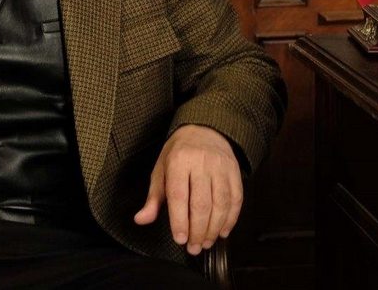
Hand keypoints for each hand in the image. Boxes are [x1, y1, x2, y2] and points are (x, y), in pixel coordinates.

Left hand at [133, 124, 242, 255]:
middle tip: (193, 247)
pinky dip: (231, 219)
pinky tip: (223, 231)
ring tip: (206, 242)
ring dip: (214, 228)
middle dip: (198, 230)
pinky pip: (236, 199)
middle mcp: (201, 163)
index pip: (179, 196)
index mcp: (179, 162)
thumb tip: (141, 219)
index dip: (180, 221)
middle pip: (201, 203)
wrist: (203, 129)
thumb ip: (153, 198)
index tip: (179, 239)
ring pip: (221, 204)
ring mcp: (220, 167)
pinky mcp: (235, 171)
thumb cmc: (178, 154)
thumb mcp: (160, 170)